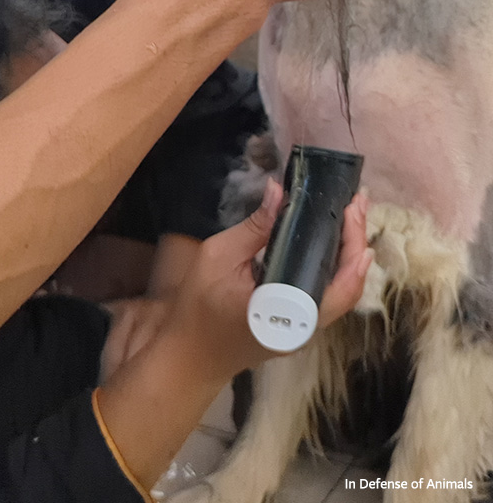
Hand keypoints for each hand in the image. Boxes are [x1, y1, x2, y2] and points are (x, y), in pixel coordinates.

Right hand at [166, 181, 371, 379]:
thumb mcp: (219, 257)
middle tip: (358, 202)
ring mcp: (304, 331)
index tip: (352, 206)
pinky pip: (325, 297)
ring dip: (348, 255)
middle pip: (348, 285)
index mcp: (292, 311)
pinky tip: (331, 246)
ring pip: (341, 293)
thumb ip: (255, 228)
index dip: (352, 242)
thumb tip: (279, 192)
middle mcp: (307, 326)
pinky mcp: (296, 328)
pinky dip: (334, 269)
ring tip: (350, 217)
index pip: (340, 280)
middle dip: (356, 241)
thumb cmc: (198, 307)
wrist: (189, 355)